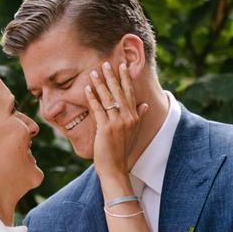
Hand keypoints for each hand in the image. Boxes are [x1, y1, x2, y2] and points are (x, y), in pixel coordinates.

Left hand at [83, 59, 148, 176]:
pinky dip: (92, 98)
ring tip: (93, 72)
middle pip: (119, 92)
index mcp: (134, 117)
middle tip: (105, 63)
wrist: (115, 168)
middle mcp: (127, 118)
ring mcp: (117, 123)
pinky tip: (87, 90)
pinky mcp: (106, 129)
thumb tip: (145, 105)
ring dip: (100, 84)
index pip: (130, 93)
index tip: (122, 65)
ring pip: (108, 99)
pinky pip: (98, 110)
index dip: (126, 78)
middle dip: (112, 76)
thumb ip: (138, 117)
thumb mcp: (134, 133)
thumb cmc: (122, 151)